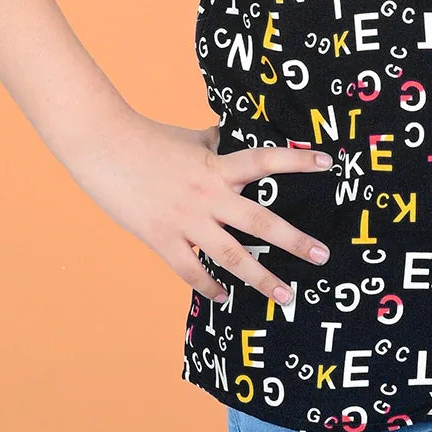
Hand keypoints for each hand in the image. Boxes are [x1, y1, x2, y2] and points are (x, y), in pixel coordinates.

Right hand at [66, 113, 334, 304]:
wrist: (103, 146)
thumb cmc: (147, 138)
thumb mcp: (189, 138)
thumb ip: (215, 142)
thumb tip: (230, 133)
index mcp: (217, 164)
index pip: (266, 160)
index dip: (298, 159)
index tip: (329, 162)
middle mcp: (208, 195)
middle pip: (260, 222)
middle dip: (294, 241)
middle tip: (322, 256)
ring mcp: (186, 220)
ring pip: (231, 256)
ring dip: (261, 277)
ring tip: (286, 295)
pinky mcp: (162, 239)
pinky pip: (191, 270)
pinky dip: (209, 287)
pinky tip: (224, 297)